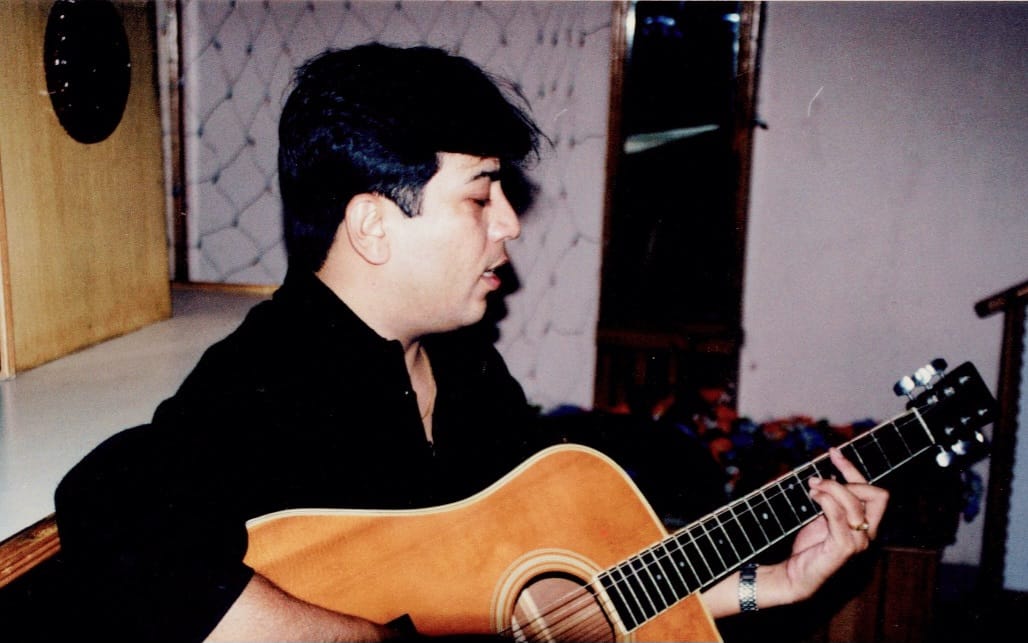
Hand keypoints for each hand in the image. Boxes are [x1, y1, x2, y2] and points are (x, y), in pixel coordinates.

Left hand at [773, 447, 889, 603]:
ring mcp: (859, 542)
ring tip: (812, 488)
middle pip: (877, 494)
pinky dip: (826, 500)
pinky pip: (839, 515)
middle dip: (848, 479)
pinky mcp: (844, 548)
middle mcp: (869, 533)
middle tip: (818, 480)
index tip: (833, 452)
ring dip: (832, 488)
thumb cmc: (809, 547)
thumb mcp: (824, 517)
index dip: (853, 468)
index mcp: (867, 525)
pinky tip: (813, 497)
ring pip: (856, 502)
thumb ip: (833, 501)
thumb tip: (829, 474)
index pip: (874, 491)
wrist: (795, 575)